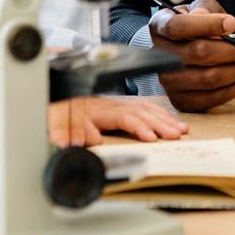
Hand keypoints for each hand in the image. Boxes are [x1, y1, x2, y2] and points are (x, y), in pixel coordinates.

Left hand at [48, 97, 188, 147]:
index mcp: (99, 110)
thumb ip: (76, 130)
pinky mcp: (119, 106)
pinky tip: (170, 120)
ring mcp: (117, 104)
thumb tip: (93, 139)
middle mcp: (111, 105)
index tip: (152, 139)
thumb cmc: (56, 112)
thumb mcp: (59, 122)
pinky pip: (144, 107)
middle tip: (177, 135)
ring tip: (181, 130)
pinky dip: (159, 113)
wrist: (53, 95)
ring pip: (145, 108)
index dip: (140, 127)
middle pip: (141, 112)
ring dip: (164, 119)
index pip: (125, 117)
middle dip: (161, 124)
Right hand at [147, 0, 234, 112]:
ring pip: (208, 78)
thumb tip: (204, 16)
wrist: (184, 47)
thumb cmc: (194, 25)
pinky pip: (213, 98)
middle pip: (198, 53)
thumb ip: (204, 9)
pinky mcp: (181, 100)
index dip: (208, 25)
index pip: (179, 27)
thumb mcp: (199, 7)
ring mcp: (168, 81)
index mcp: (160, 26)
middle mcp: (159, 56)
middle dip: (231, 50)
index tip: (232, 24)